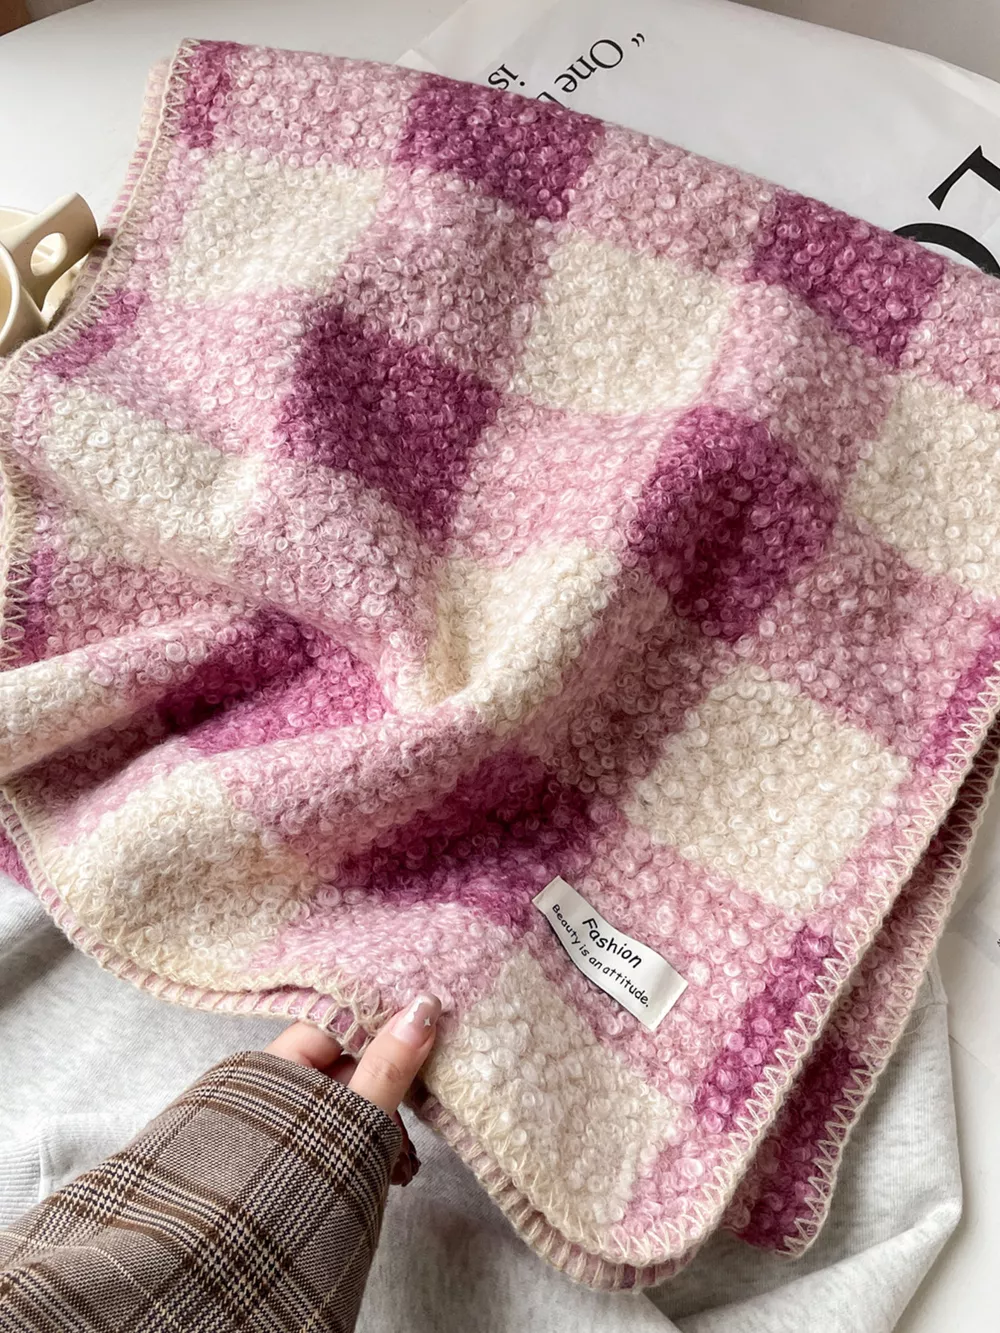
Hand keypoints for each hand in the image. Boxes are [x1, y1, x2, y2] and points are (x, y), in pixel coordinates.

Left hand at [265, 994, 440, 1185]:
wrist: (240, 1271)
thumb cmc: (293, 1183)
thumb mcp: (353, 1118)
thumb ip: (388, 1064)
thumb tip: (422, 1008)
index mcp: (271, 1066)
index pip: (332, 1021)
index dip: (377, 1019)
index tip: (421, 1018)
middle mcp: (271, 1088)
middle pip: (342, 1063)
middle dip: (386, 1081)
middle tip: (423, 1091)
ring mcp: (281, 1124)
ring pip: (345, 1102)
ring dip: (382, 1120)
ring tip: (405, 1156)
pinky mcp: (294, 1154)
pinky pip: (338, 1131)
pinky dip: (366, 1143)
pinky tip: (393, 1168)